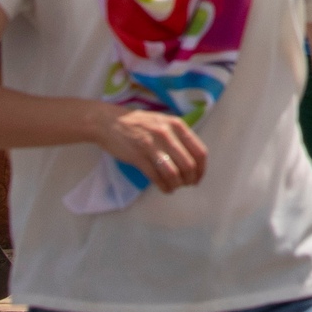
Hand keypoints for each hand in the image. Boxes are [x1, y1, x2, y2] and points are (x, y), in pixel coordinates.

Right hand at [94, 106, 208, 190]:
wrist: (109, 122)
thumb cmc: (139, 123)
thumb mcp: (164, 123)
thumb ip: (178, 136)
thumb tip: (192, 159)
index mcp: (177, 125)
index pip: (199, 151)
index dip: (202, 169)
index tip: (198, 178)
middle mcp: (168, 134)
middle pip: (188, 164)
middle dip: (190, 179)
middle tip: (187, 185)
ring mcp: (152, 145)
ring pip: (173, 173)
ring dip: (176, 184)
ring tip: (174, 187)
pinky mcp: (138, 156)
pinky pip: (156, 176)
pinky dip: (163, 186)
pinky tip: (165, 189)